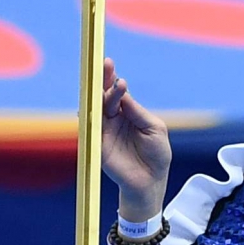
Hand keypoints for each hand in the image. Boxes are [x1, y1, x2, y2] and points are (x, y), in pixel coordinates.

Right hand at [100, 60, 171, 214]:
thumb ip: (138, 112)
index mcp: (129, 111)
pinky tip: (88, 106)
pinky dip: (87, 116)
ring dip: (99, 95)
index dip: (113, 78)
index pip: (118, 91)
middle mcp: (114, 118)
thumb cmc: (157, 154)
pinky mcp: (98, 144)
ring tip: (107, 85)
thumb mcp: (155, 129)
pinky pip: (89, 127)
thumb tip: (123, 93)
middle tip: (104, 65)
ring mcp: (104, 130)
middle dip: (103, 79)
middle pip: (104, 94)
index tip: (109, 63)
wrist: (151, 181)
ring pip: (97, 107)